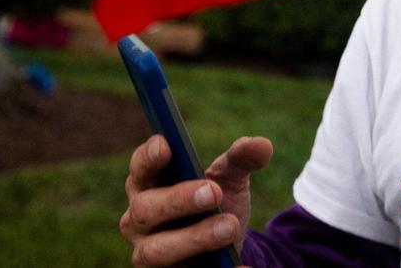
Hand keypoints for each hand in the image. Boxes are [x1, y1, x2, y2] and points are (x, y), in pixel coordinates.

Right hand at [120, 134, 273, 266]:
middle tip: (214, 192)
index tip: (167, 145)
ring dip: (195, 238)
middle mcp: (139, 221)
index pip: (140, 169)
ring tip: (230, 226)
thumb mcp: (229, 180)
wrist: (226, 247)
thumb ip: (240, 160)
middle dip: (179, 200)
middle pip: (145, 210)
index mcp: (149, 186)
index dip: (148, 157)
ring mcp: (148, 255)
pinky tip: (240, 267)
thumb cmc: (216, 203)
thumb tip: (261, 145)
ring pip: (157, 250)